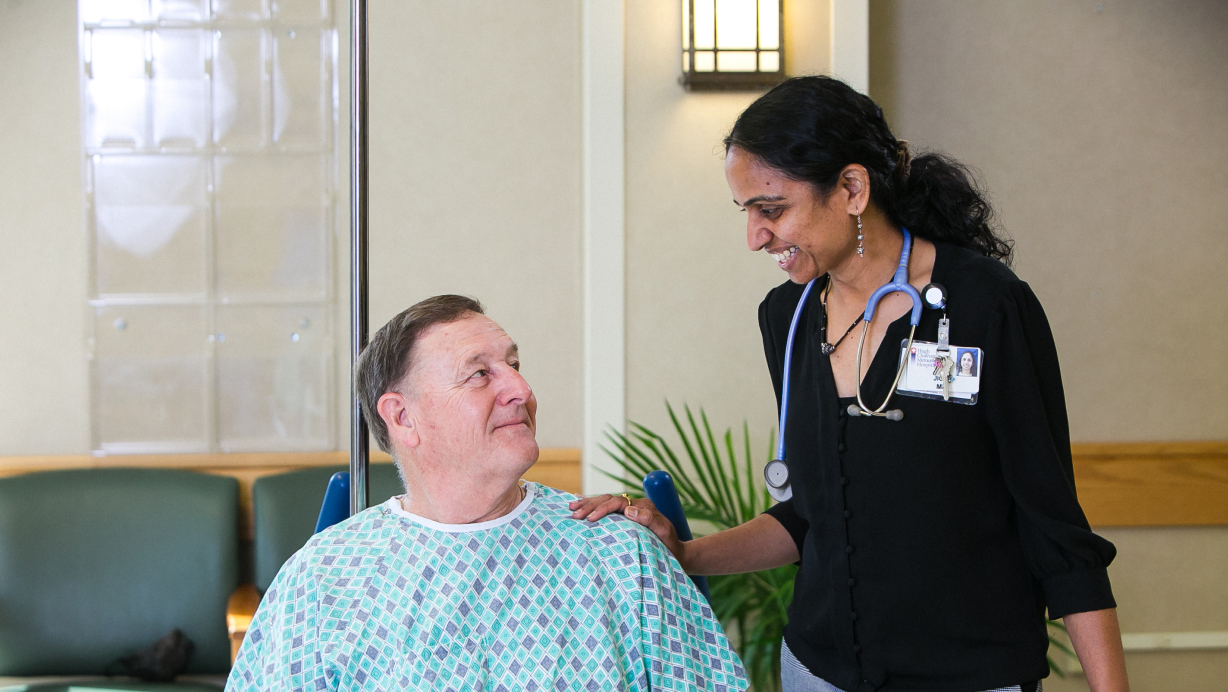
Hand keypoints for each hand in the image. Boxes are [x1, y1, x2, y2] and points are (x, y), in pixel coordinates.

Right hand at [568, 495, 685, 562]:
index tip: (590, 519)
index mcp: (642, 506)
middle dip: (590, 505)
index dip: (603, 508)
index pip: (618, 501)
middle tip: (575, 514)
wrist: (676, 554)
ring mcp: (628, 512)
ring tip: (571, 507)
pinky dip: (592, 505)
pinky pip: (606, 510)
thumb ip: (650, 519)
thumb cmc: (670, 546)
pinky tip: (578, 500)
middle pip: (608, 499)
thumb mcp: (664, 532)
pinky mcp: (623, 520)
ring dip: (587, 504)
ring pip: (604, 502)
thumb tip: (628, 510)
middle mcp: (634, 505)